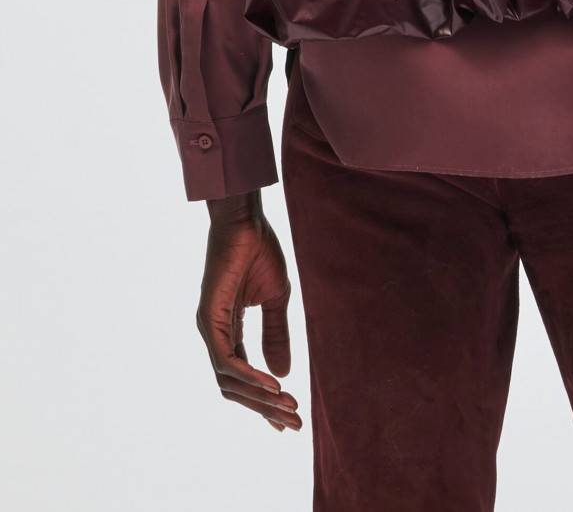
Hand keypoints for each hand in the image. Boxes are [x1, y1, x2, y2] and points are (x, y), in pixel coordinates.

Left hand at [196, 191, 301, 430]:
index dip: (263, 400)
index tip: (286, 421)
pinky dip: (249, 375)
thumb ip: (276, 335)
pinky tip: (271, 386)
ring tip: (288, 406)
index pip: (242, 376)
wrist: (246, 219)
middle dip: (264, 408)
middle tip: (294, 422)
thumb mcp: (276, 299)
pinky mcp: (210, 318)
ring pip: (229, 380)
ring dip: (259, 397)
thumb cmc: (258, 250)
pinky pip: (227, 360)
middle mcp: (215, 334)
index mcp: (228, 329)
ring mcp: (209, 327)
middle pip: (235, 386)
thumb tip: (283, 375)